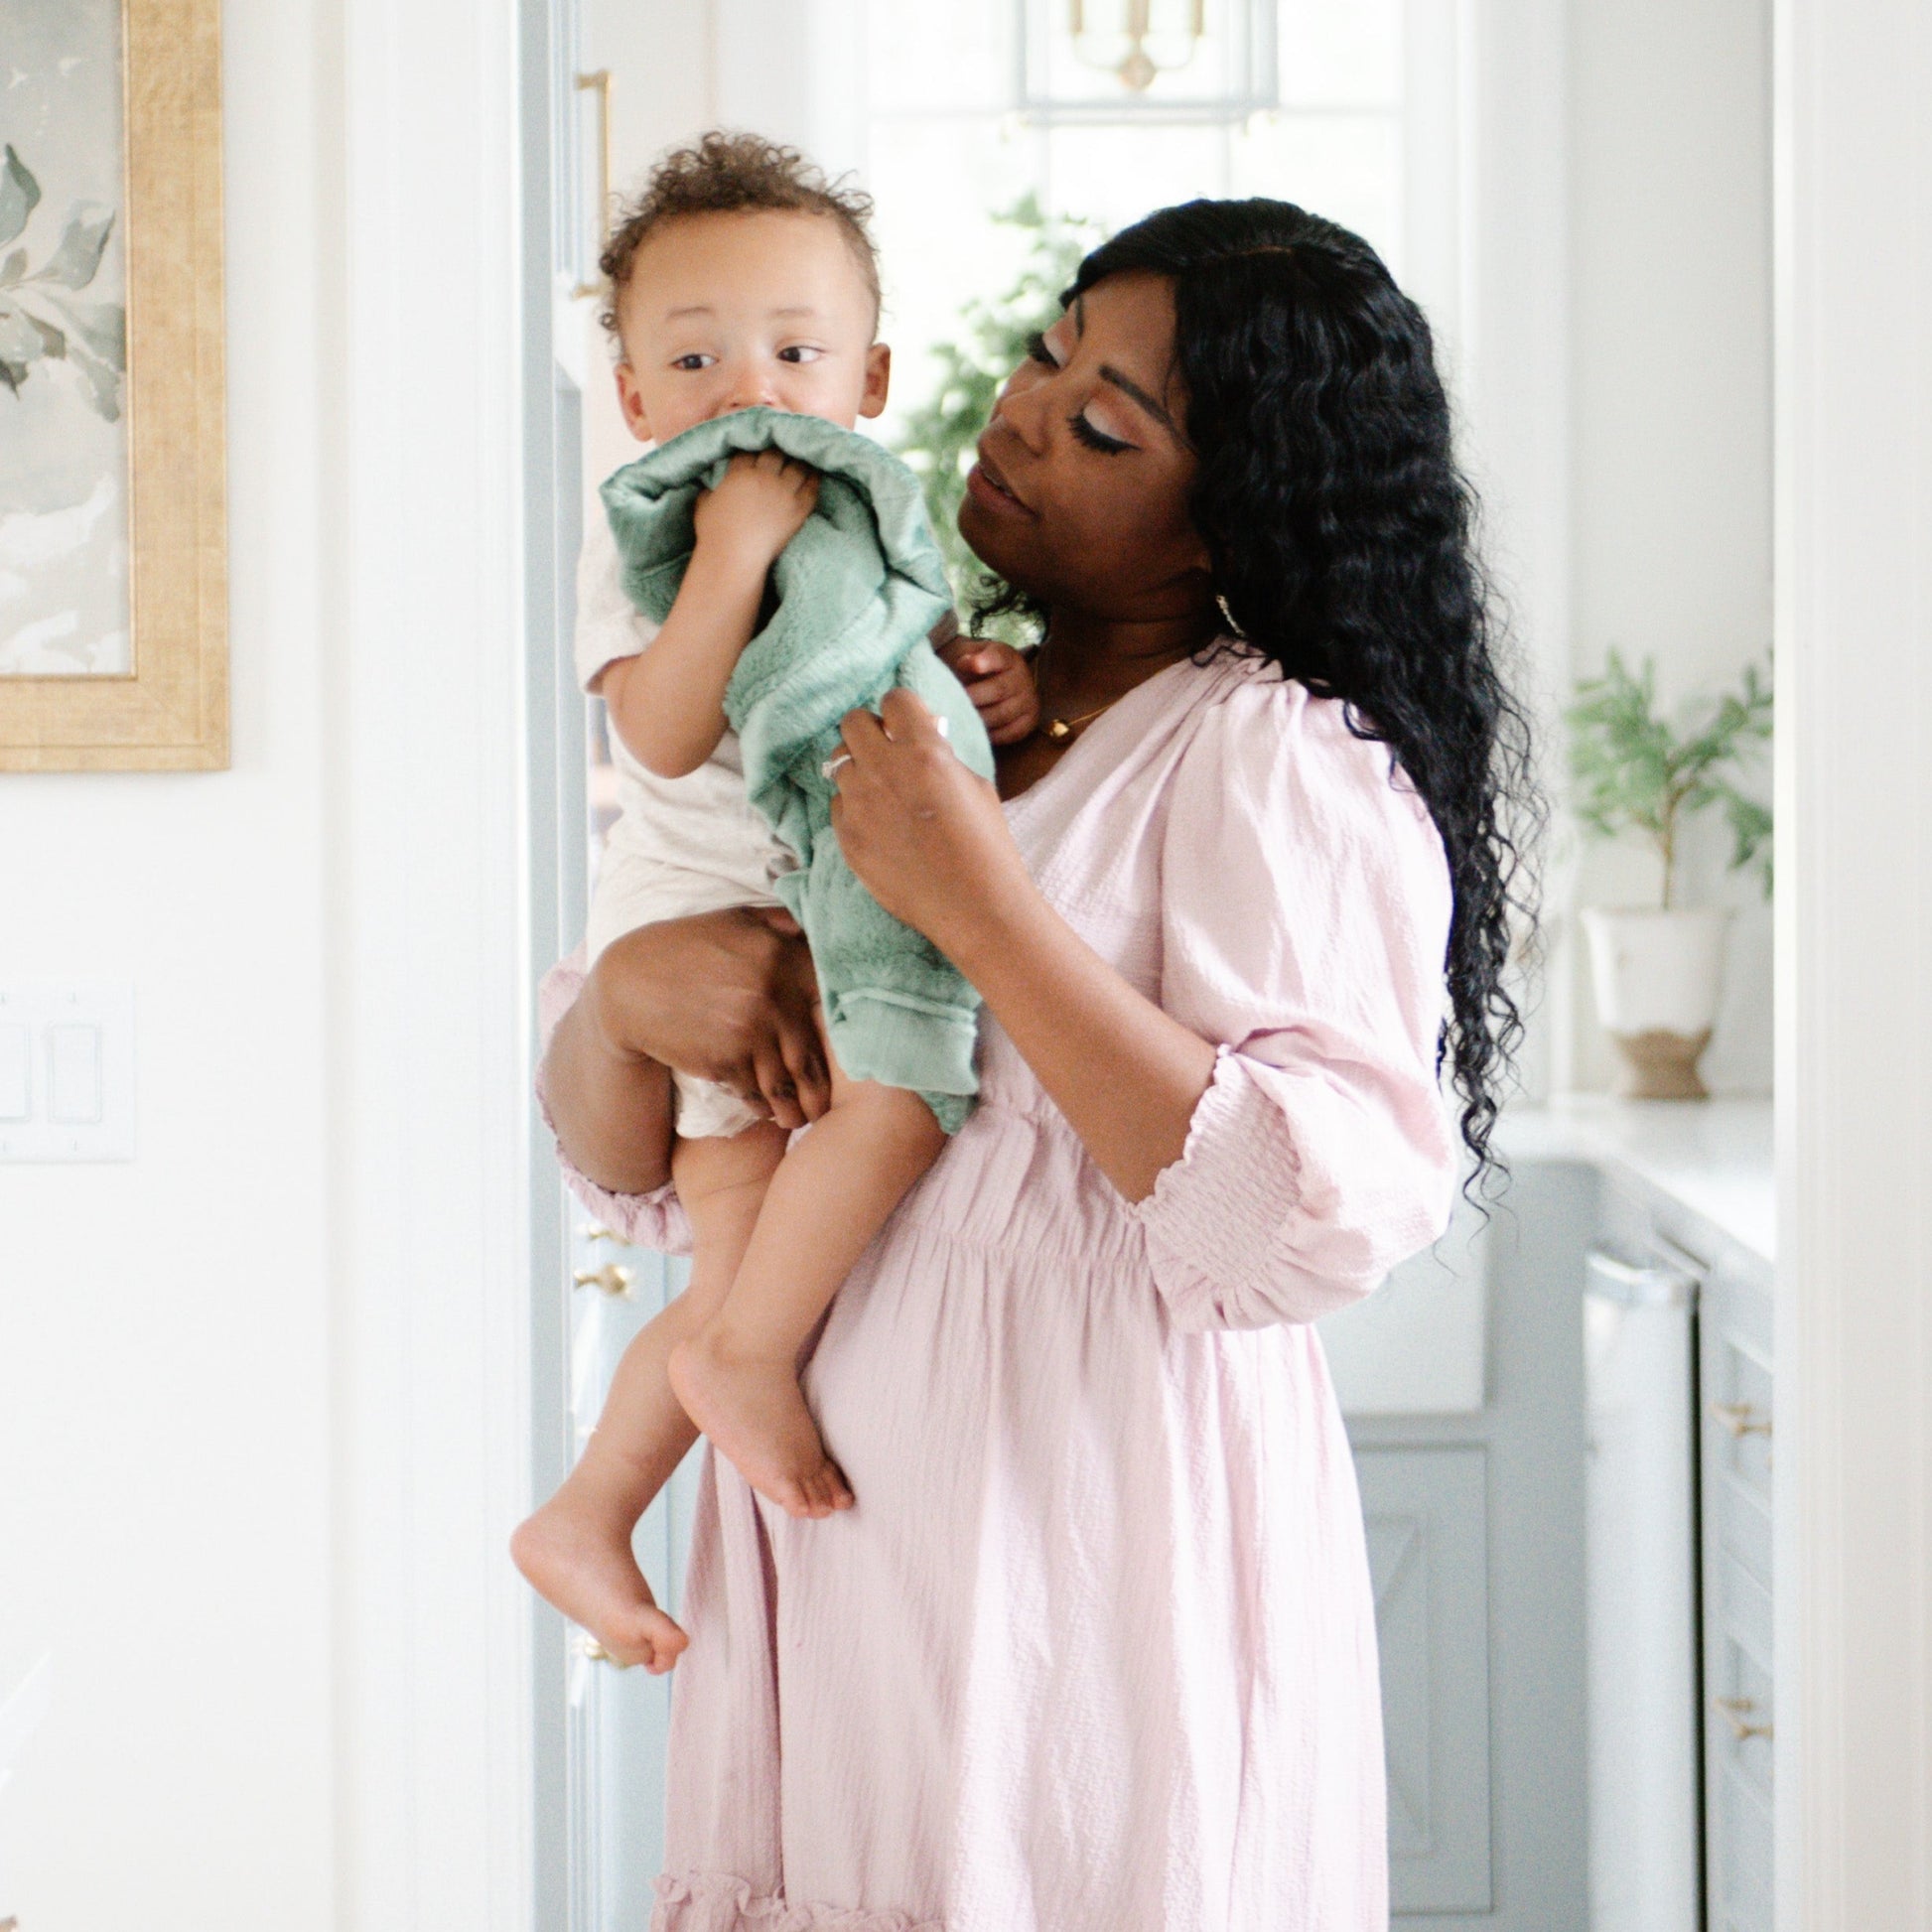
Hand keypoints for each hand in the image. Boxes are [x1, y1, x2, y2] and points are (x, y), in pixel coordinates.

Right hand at [587, 906, 829, 1128]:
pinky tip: (770, 1113)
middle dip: (820, 1086)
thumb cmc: (685, 948)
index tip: (853, 1053)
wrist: (627, 986)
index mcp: (780, 956)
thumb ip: (783, 925)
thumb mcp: (737, 920)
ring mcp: (747, 1030)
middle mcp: (770, 994)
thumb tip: (824, 928)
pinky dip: (764, 1106)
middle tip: (826, 1105)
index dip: (844, 1031)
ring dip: (796, 1107)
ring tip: (803, 1119)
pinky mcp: (723, 1060)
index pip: (830, 1001)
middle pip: (809, 1052)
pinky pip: (754, 1091)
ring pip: (784, 1080)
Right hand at [692, 450, 819, 576]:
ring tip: (805, 457)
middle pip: (774, 454)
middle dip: (778, 450)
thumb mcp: (703, 508)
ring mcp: (783, 493)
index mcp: (739, 475)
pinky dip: (814, 480)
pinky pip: (811, 488)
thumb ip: (707, 494)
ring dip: (800, 461)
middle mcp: (763, 478)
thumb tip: (708, 490)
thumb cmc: (715, 535)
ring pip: (797, 467)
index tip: (758, 447)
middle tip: (783, 448)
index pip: (748, 452)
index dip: (753, 447)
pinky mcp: (798, 509)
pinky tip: (816, 475)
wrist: (735, 557)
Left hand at [829, 687, 1032, 962]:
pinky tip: (880, 825)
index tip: (909, 725)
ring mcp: (859, 805)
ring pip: (838, 763)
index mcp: (924, 751)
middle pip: (853, 722)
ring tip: (882, 791)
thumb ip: (942, 755)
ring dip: (859, 769)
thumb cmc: (986, 847)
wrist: (974, 907)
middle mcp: (884, 771)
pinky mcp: (846, 837)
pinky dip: (855, 807)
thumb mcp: (975, 785)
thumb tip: (921, 737)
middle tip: (887, 751)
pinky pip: (839, 804)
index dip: (903, 711)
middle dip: (870, 731)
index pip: (894, 699)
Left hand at [938, 634, 1040, 746]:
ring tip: (958, 719)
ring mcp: (1028, 701)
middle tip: (951, 705)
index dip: (983, 661)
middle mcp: (1022, 678)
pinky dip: (989, 734)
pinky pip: (1008, 733)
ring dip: (978, 719)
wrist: (1000, 684)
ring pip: (1001, 715)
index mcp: (1007, 657)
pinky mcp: (1029, 722)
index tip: (962, 663)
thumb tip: (963, 665)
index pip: (998, 657)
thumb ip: (966, 660)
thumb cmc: (978, 673)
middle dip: (971, 698)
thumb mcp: (971, 657)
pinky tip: (975, 730)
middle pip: (997, 690)